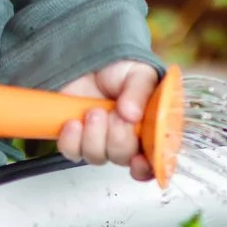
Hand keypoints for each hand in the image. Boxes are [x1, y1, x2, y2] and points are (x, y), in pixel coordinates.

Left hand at [57, 60, 159, 180]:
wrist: (90, 61)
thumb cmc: (121, 68)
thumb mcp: (139, 73)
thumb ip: (140, 91)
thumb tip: (132, 114)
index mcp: (150, 129)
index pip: (154, 160)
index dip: (147, 166)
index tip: (138, 159)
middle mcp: (127, 140)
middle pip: (123, 158)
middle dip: (117, 138)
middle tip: (113, 114)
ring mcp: (101, 141)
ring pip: (97, 157)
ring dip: (94, 136)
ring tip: (93, 111)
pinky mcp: (77, 140)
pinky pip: (73, 152)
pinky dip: (72, 140)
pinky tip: (74, 122)